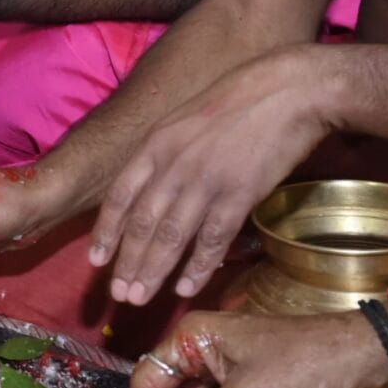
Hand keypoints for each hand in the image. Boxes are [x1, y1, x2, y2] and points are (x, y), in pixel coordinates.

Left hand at [91, 47, 331, 307]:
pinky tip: (185, 288)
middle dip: (127, 262)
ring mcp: (205, 181)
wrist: (291, 88)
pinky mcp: (240, 194)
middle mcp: (173, 165)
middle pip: (141, 223)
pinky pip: (212, 239)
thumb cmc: (239, 100)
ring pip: (170, 237)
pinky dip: (197, 267)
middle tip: (118, 294)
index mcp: (155, 144)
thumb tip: (150, 185)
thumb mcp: (186, 118)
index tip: (96, 261)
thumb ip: (165, 152)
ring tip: (141, 299)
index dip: (106, 232)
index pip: (120, 197)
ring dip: (153, 271)